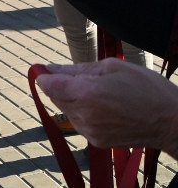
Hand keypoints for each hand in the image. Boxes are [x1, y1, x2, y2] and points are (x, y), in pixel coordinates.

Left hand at [37, 58, 177, 155]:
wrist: (171, 121)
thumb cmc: (147, 88)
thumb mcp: (112, 67)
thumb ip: (77, 68)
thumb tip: (50, 68)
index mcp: (87, 92)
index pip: (47, 85)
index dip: (44, 75)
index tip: (47, 70)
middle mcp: (84, 114)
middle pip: (54, 97)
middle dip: (62, 86)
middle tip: (86, 79)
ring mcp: (89, 130)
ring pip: (66, 110)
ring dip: (73, 100)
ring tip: (100, 94)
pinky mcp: (96, 141)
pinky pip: (79, 123)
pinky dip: (84, 113)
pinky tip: (105, 108)